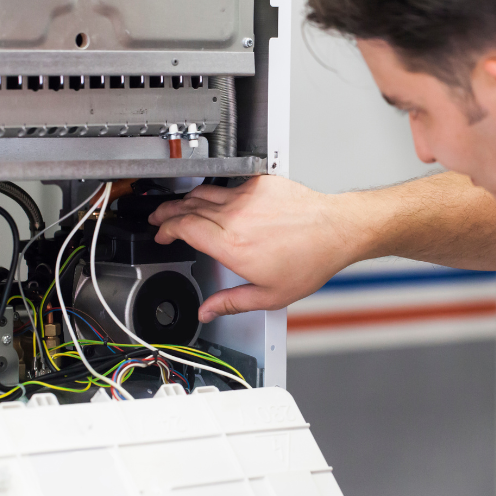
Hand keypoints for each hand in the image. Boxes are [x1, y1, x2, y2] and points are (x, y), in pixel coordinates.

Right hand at [149, 176, 355, 322]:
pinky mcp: (259, 184)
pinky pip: (227, 185)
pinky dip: (213, 192)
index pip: (184, 227)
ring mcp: (247, 197)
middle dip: (167, 213)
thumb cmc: (309, 260)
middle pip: (188, 207)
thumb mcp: (270, 295)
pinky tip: (211, 197)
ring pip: (204, 193)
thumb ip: (232, 302)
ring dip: (186, 200)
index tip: (161, 234)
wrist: (335, 231)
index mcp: (231, 244)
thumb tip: (208, 312)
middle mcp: (235, 217)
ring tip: (178, 207)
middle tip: (159, 219)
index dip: (166, 229)